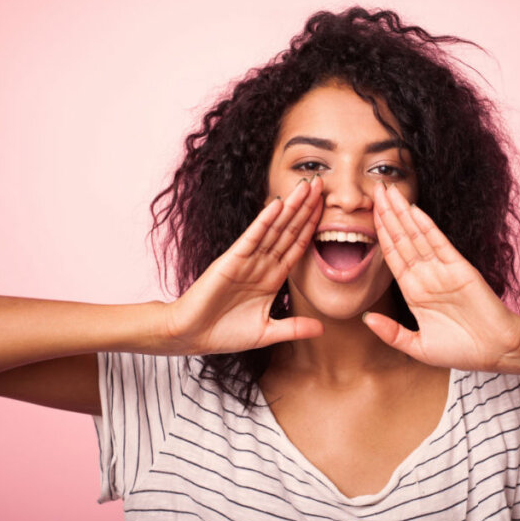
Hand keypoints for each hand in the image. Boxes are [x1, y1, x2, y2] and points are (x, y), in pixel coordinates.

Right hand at [163, 176, 324, 355]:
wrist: (192, 336)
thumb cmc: (224, 333)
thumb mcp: (267, 333)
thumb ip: (294, 328)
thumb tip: (323, 329)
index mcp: (272, 278)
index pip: (297, 246)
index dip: (312, 227)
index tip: (327, 208)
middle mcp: (262, 264)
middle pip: (289, 230)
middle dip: (305, 208)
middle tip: (322, 184)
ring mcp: (247, 260)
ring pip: (274, 228)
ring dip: (290, 207)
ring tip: (306, 186)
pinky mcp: (231, 260)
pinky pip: (252, 237)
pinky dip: (264, 221)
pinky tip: (277, 204)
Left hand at [363, 182, 519, 371]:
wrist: (497, 351)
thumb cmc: (462, 350)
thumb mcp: (419, 347)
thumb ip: (392, 333)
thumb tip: (366, 319)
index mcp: (414, 291)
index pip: (392, 255)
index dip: (379, 234)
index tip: (366, 214)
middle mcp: (426, 276)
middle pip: (401, 239)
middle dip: (387, 214)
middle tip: (374, 188)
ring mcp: (443, 270)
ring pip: (417, 236)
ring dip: (402, 213)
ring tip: (388, 191)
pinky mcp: (461, 268)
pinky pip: (439, 244)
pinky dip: (426, 226)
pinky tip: (414, 210)